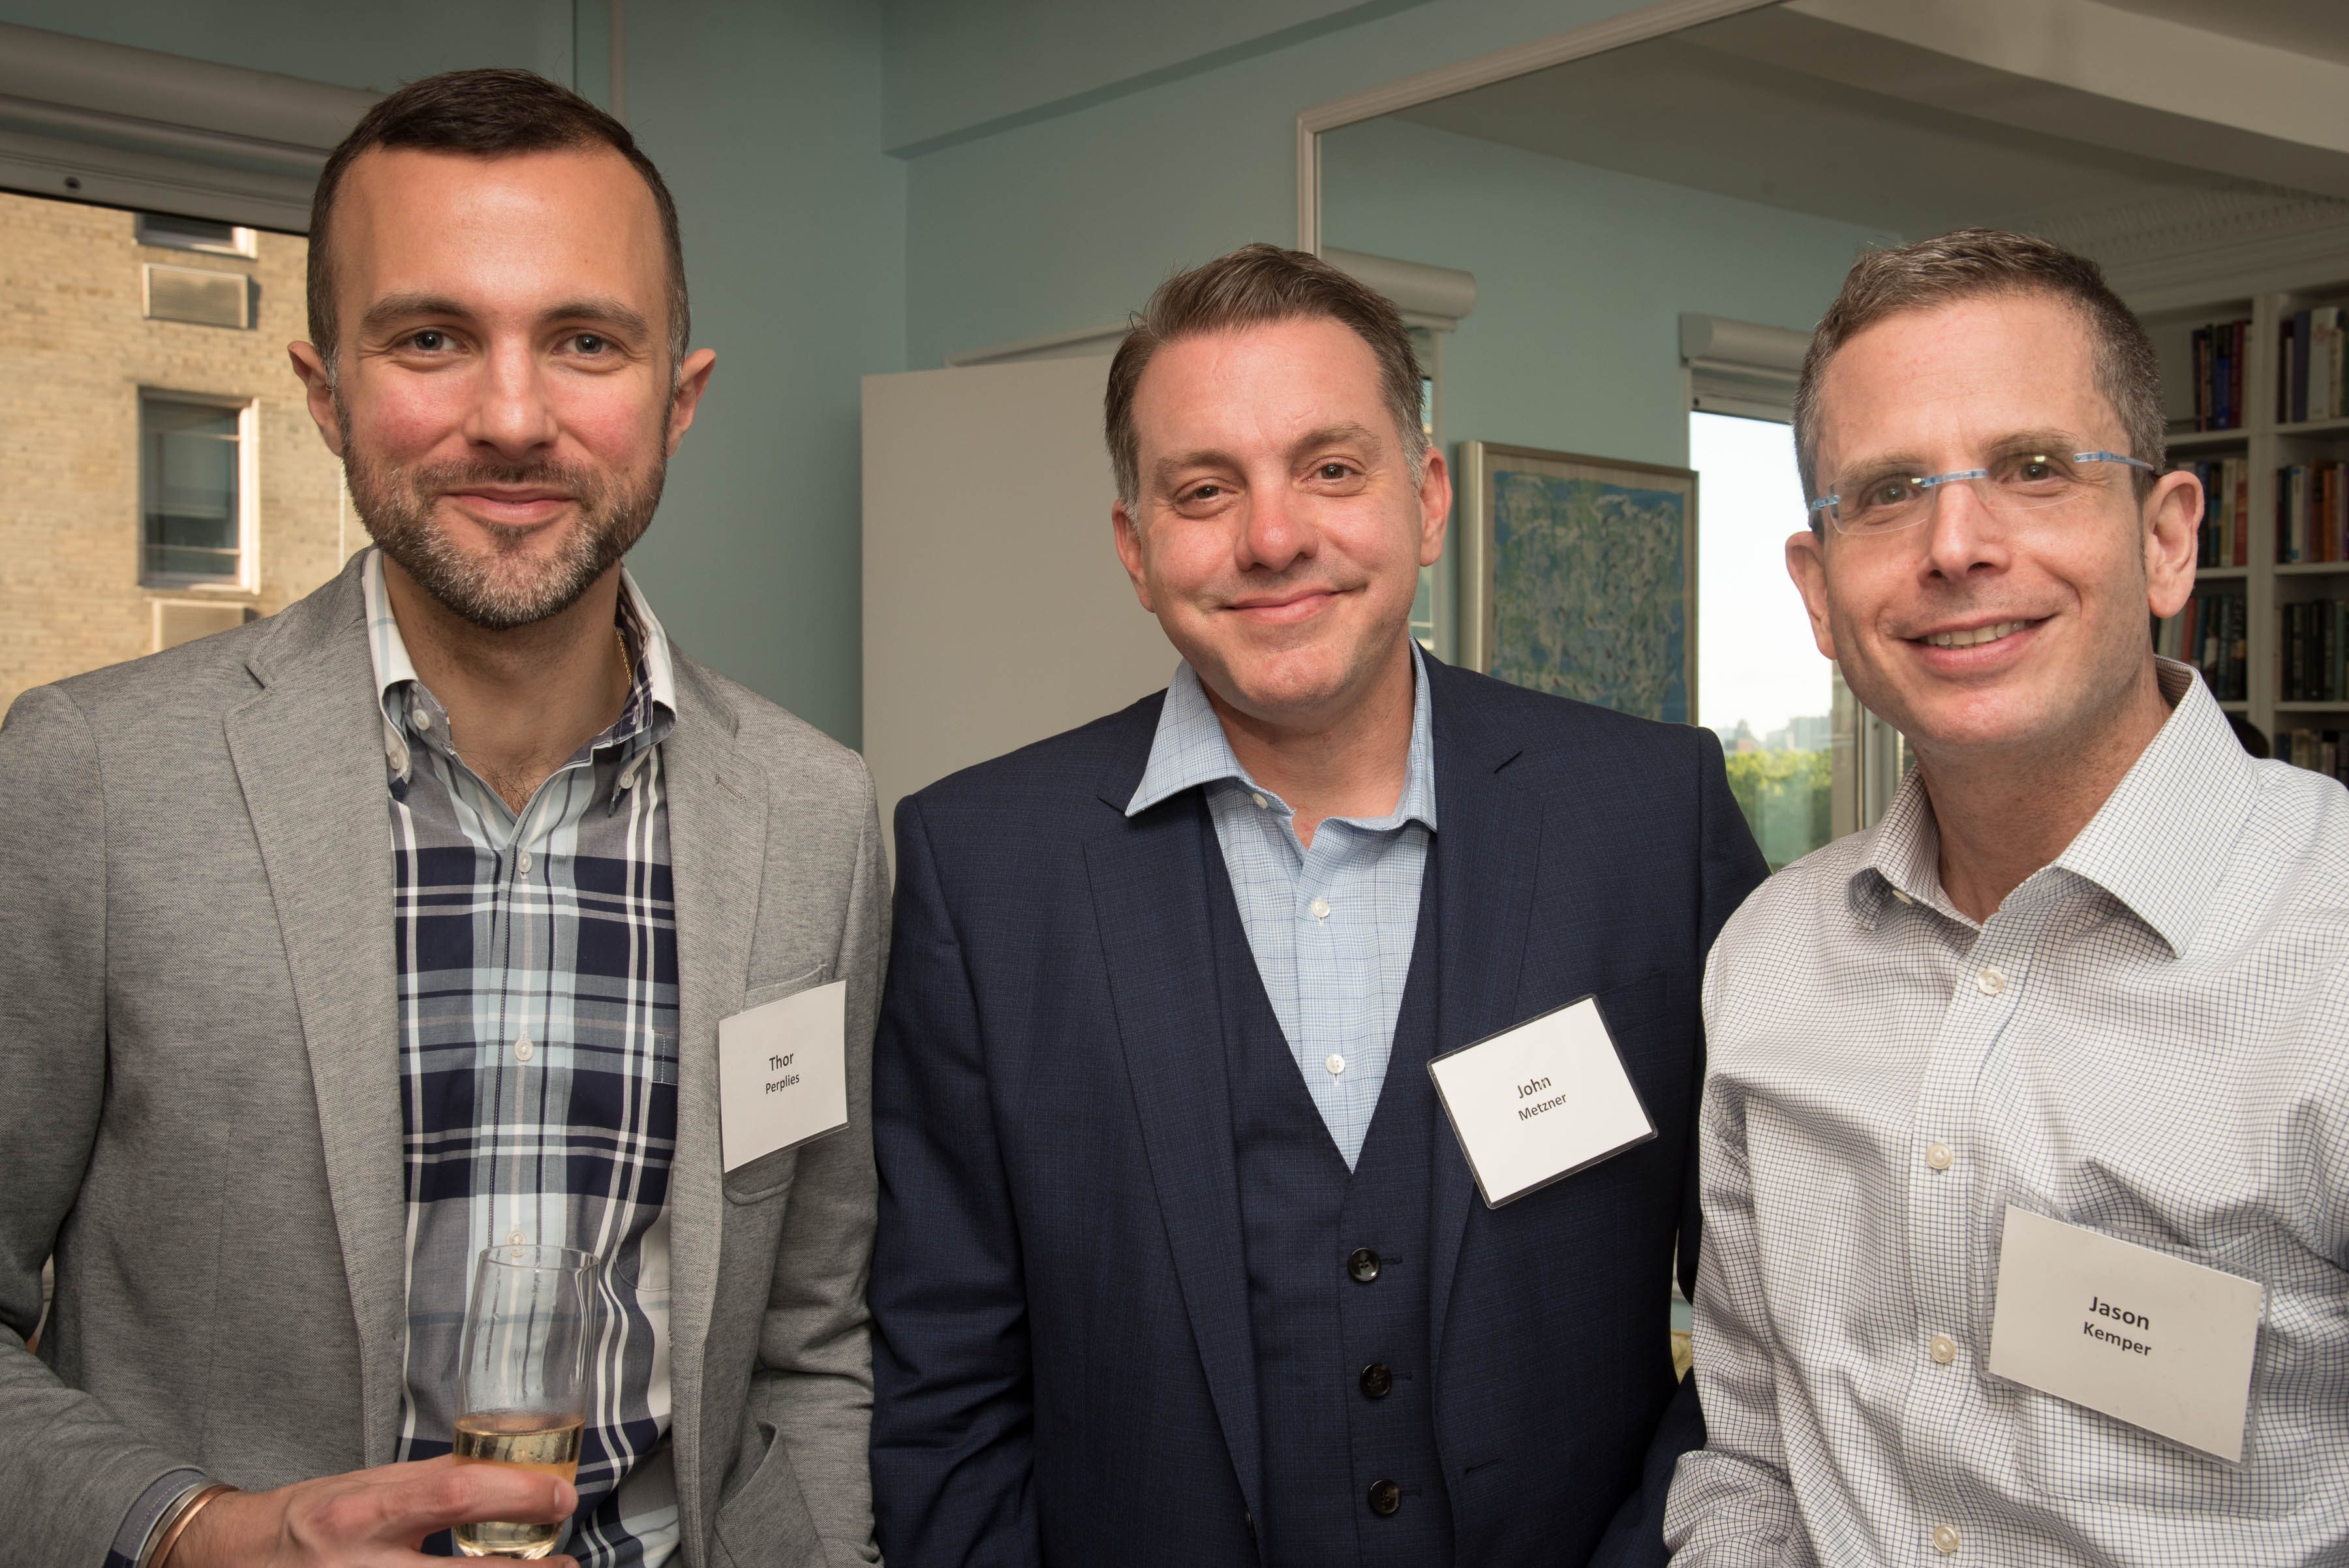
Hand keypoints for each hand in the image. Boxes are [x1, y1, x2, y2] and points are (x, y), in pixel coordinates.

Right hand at [168, 1456, 578, 1567]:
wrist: (232, 1558)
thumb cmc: (309, 1517)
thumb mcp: (366, 1486)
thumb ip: (431, 1483)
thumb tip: (507, 1478)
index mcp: (361, 1512)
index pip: (452, 1494)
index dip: (516, 1494)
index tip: (560, 1496)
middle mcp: (356, 1565)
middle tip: (565, 1565)